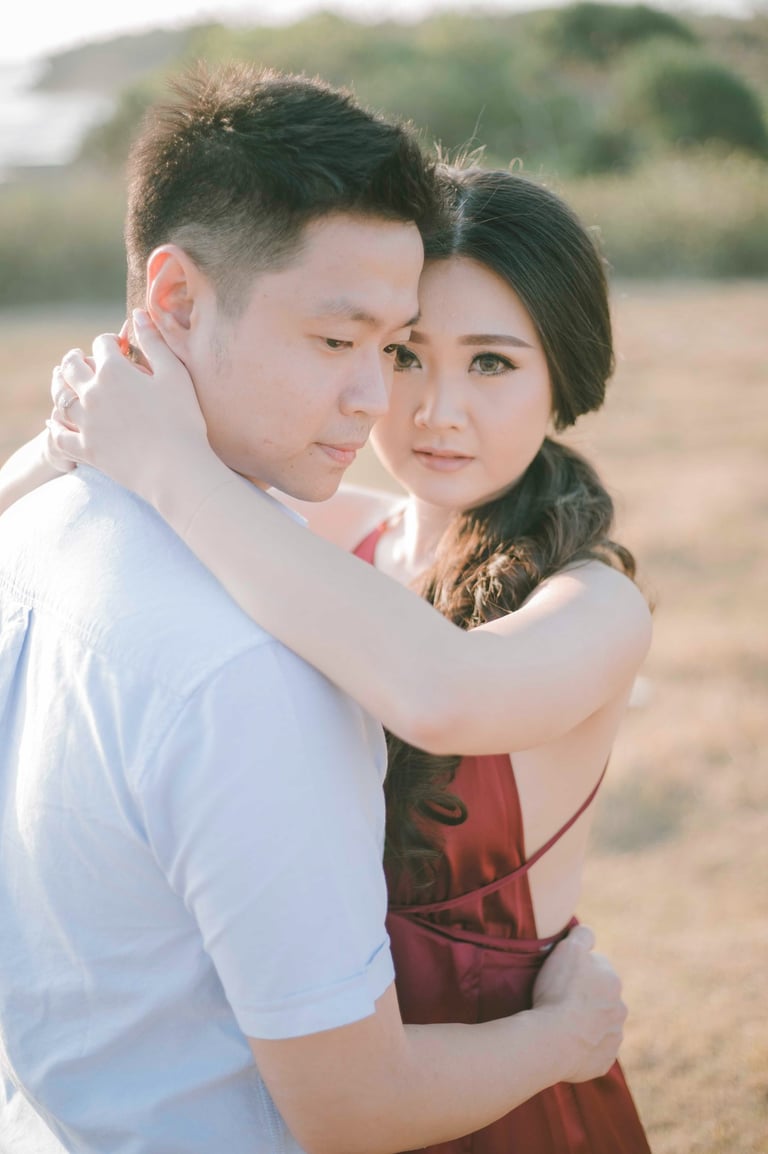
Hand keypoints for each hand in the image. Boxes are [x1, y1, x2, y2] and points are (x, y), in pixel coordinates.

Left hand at [47, 311, 212, 509]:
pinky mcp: (87, 449)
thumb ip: (155, 342)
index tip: (117, 346)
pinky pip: (60, 436)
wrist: (175, 468)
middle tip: (80, 357)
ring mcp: (87, 422)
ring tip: (64, 383)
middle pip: (72, 367)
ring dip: (60, 387)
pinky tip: (54, 423)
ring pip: (61, 398)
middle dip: (76, 358)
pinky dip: (55, 428)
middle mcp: (93, 393)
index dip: (110, 341)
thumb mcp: (175, 374)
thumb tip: (139, 314)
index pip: (102, 344)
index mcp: (114, 371)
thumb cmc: (182, 419)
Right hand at [532, 924, 626, 1082]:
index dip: (577, 970)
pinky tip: (566, 1043)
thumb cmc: (559, 991)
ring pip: (600, 1024)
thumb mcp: (569, 949)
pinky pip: (594, 1050)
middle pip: (601, 997)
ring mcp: (613, 1037)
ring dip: (586, 1023)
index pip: (597, 968)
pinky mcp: (604, 1061)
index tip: (561, 976)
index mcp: (613, 981)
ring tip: (561, 1024)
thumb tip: (588, 932)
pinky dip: (583, 1047)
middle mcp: (619, 1009)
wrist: (554, 1039)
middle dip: (586, 998)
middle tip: (559, 1000)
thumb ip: (583, 935)